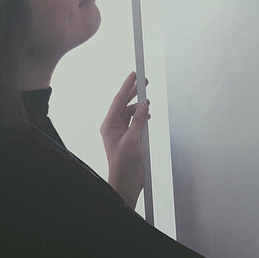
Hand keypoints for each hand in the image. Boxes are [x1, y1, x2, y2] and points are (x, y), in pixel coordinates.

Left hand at [100, 71, 149, 207]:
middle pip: (125, 104)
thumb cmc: (124, 165)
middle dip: (134, 93)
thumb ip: (139, 121)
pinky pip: (136, 123)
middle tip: (143, 81)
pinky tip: (148, 115)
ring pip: (132, 113)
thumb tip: (144, 106)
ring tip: (148, 100)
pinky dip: (143, 117)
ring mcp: (123, 133)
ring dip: (140, 106)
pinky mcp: (131, 139)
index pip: (119, 100)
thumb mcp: (133, 139)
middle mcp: (114, 127)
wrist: (127, 182)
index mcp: (109, 125)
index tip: (134, 75)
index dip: (127, 86)